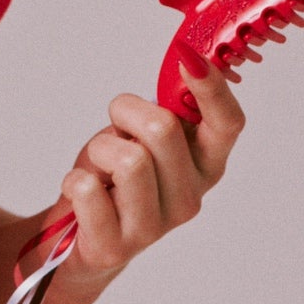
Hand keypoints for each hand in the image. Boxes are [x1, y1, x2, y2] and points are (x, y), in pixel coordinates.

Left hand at [35, 68, 245, 303]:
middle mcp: (190, 198)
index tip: (187, 57)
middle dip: (126, 111)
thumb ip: (167, 108)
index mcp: (206, 164)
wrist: (79, 237)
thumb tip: (186, 61)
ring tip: (101, 166)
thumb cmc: (115, 176)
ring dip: (101, 148)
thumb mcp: (144, 134)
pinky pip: (88, 189)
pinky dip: (75, 179)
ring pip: (128, 159)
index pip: (228, 124)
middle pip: (164, 128)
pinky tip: (82, 191)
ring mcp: (155, 227)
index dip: (212, 88)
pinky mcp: (115, 246)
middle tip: (118, 129)